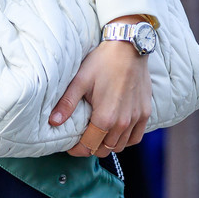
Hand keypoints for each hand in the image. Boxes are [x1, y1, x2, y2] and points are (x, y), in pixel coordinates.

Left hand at [48, 17, 152, 156]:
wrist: (129, 46)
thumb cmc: (103, 61)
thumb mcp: (80, 80)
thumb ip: (67, 104)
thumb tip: (53, 122)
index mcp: (105, 118)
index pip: (88, 147)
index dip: (76, 149)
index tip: (70, 144)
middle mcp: (122, 123)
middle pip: (103, 150)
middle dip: (90, 147)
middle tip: (82, 138)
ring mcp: (136, 119)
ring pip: (120, 146)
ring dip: (107, 145)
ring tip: (97, 135)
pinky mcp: (145, 112)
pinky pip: (136, 138)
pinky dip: (125, 140)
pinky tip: (116, 132)